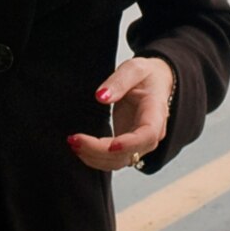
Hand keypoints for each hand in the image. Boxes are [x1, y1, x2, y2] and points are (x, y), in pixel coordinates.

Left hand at [66, 55, 173, 172]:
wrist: (156, 83)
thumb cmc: (147, 76)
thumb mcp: (135, 68)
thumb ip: (119, 81)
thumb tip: (101, 97)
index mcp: (155, 113)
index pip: (147, 135)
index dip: (130, 144)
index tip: (110, 145)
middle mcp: (151, 135)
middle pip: (129, 153)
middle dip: (100, 151)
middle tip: (74, 139)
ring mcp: (140, 144)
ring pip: (119, 161)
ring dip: (94, 158)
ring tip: (73, 143)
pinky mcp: (128, 147)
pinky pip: (112, 160)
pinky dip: (95, 157)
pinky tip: (80, 147)